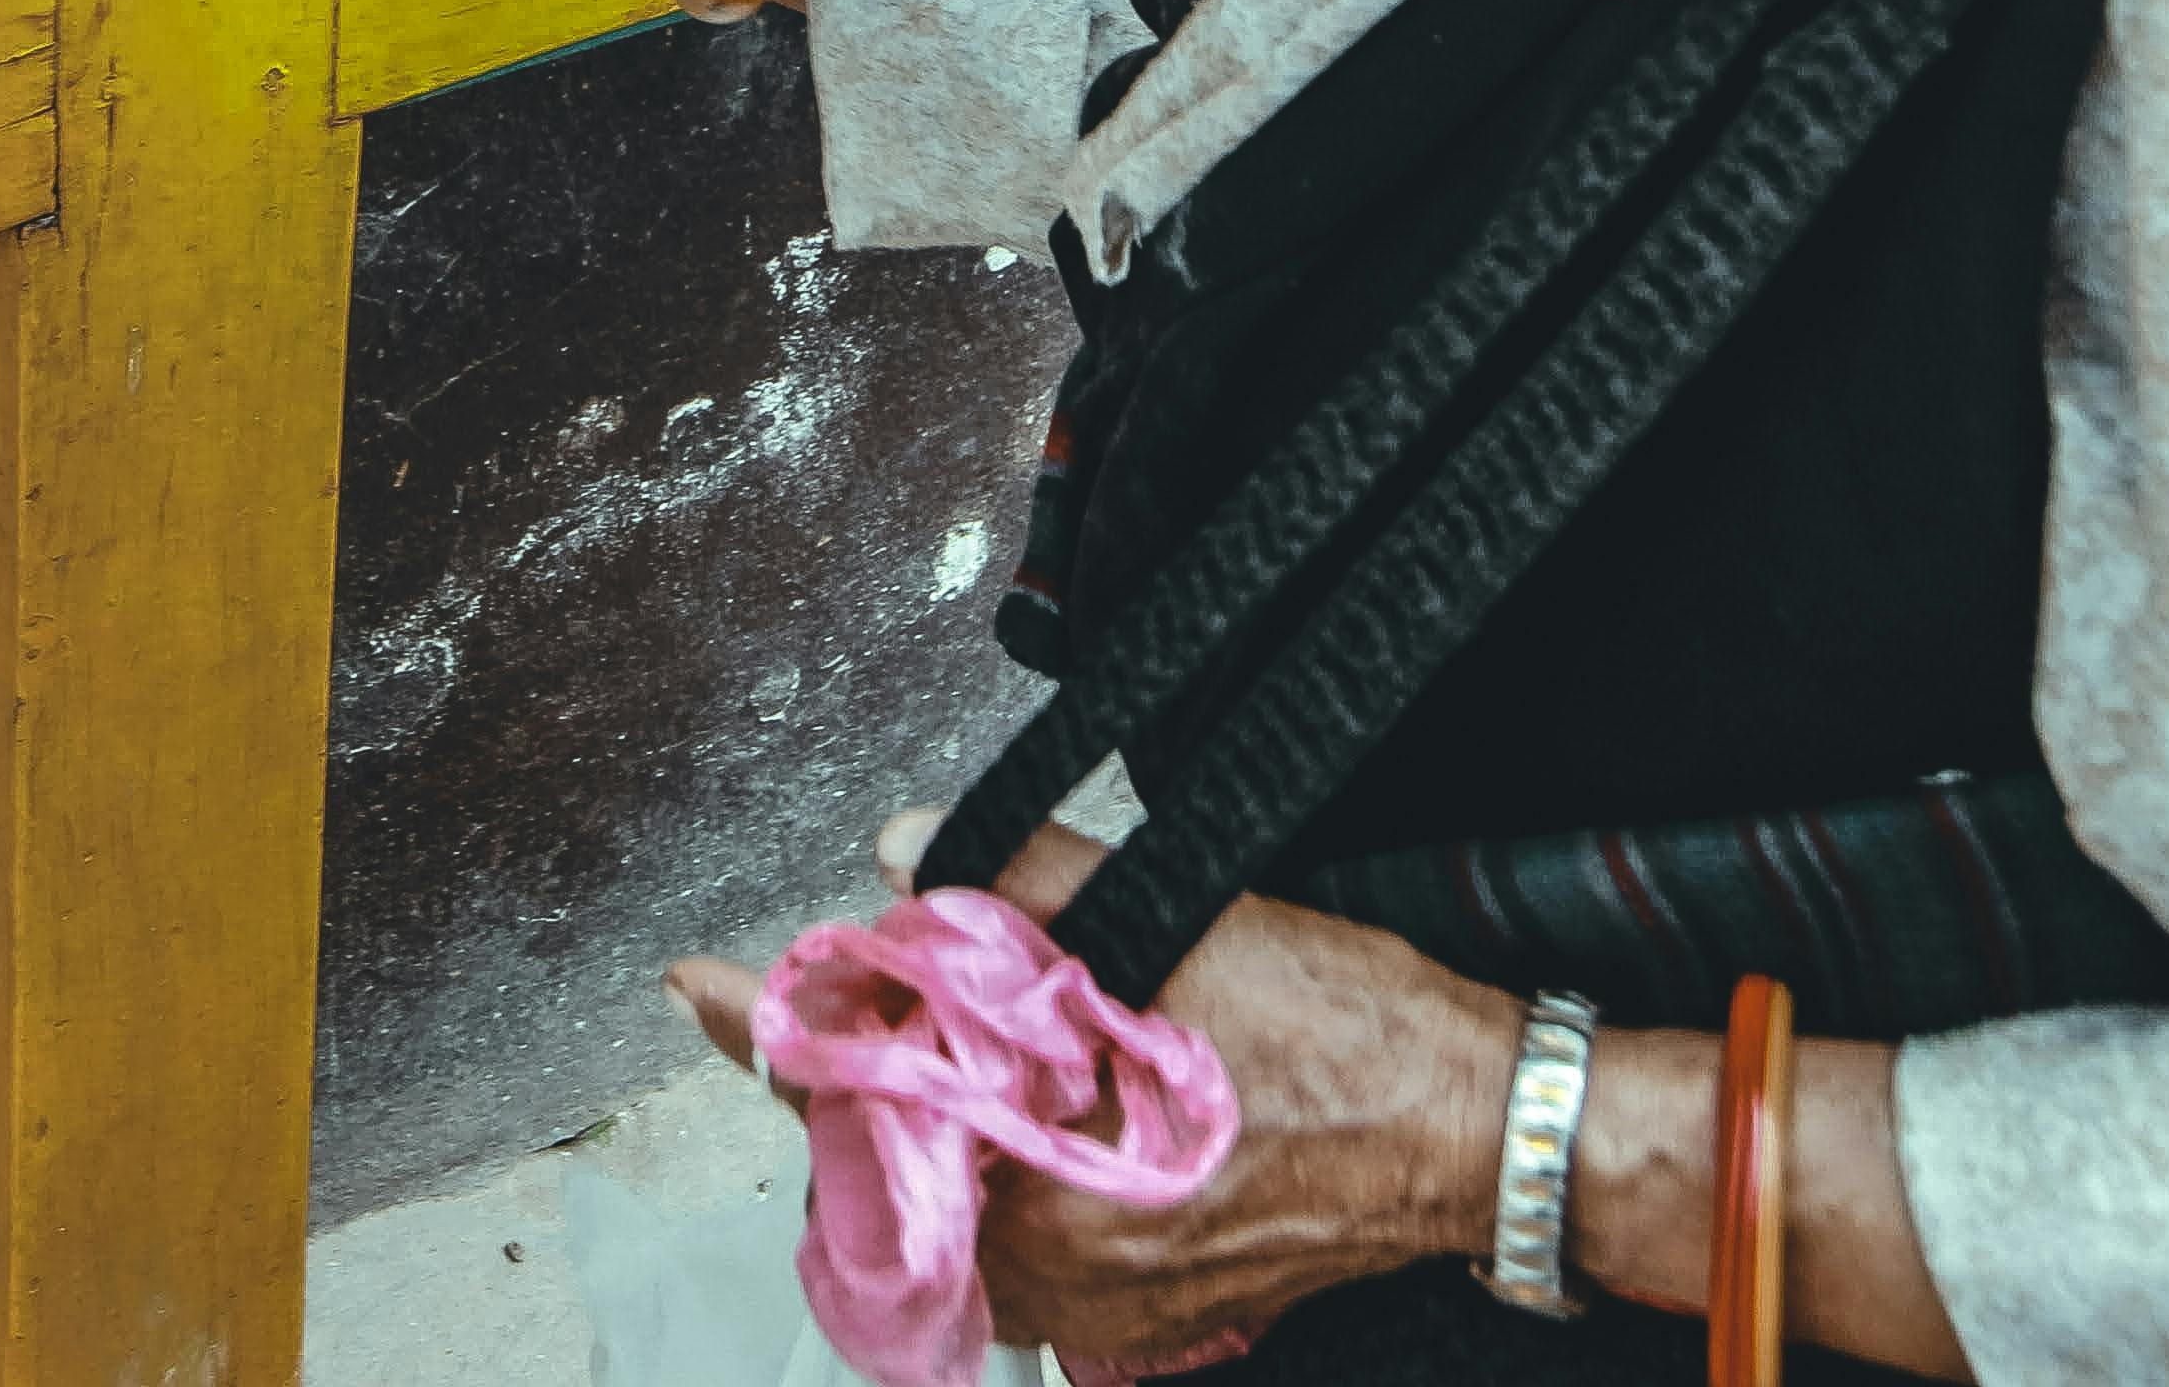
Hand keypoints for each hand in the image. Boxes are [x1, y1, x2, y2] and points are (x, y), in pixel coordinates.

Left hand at [665, 816, 1520, 1368]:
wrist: (1482, 1128)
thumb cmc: (1352, 1035)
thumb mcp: (1186, 921)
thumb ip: (1029, 883)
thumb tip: (903, 855)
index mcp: (1047, 1193)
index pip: (855, 1104)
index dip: (761, 1029)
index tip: (687, 981)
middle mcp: (1062, 1276)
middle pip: (893, 1165)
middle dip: (869, 1069)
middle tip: (867, 978)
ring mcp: (1106, 1309)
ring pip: (959, 1207)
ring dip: (941, 1123)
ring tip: (955, 1031)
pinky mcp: (1149, 1313)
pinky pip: (1032, 1246)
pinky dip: (1010, 1171)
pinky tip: (1036, 1096)